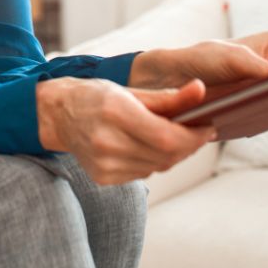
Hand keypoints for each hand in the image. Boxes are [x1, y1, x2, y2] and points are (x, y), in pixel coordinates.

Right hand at [36, 77, 215, 184]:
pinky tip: (147, 147)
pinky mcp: (103, 178)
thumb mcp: (131, 89)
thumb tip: (201, 91)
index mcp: (115, 112)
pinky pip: (143, 173)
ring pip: (158, 167)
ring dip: (173, 153)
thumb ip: (168, 96)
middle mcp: (107, 142)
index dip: (194, 137)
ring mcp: (104, 164)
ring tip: (171, 136)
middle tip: (198, 132)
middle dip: (189, 145)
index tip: (208, 127)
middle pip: (166, 156)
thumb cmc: (96, 96)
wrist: (59, 115)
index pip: (167, 137)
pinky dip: (153, 161)